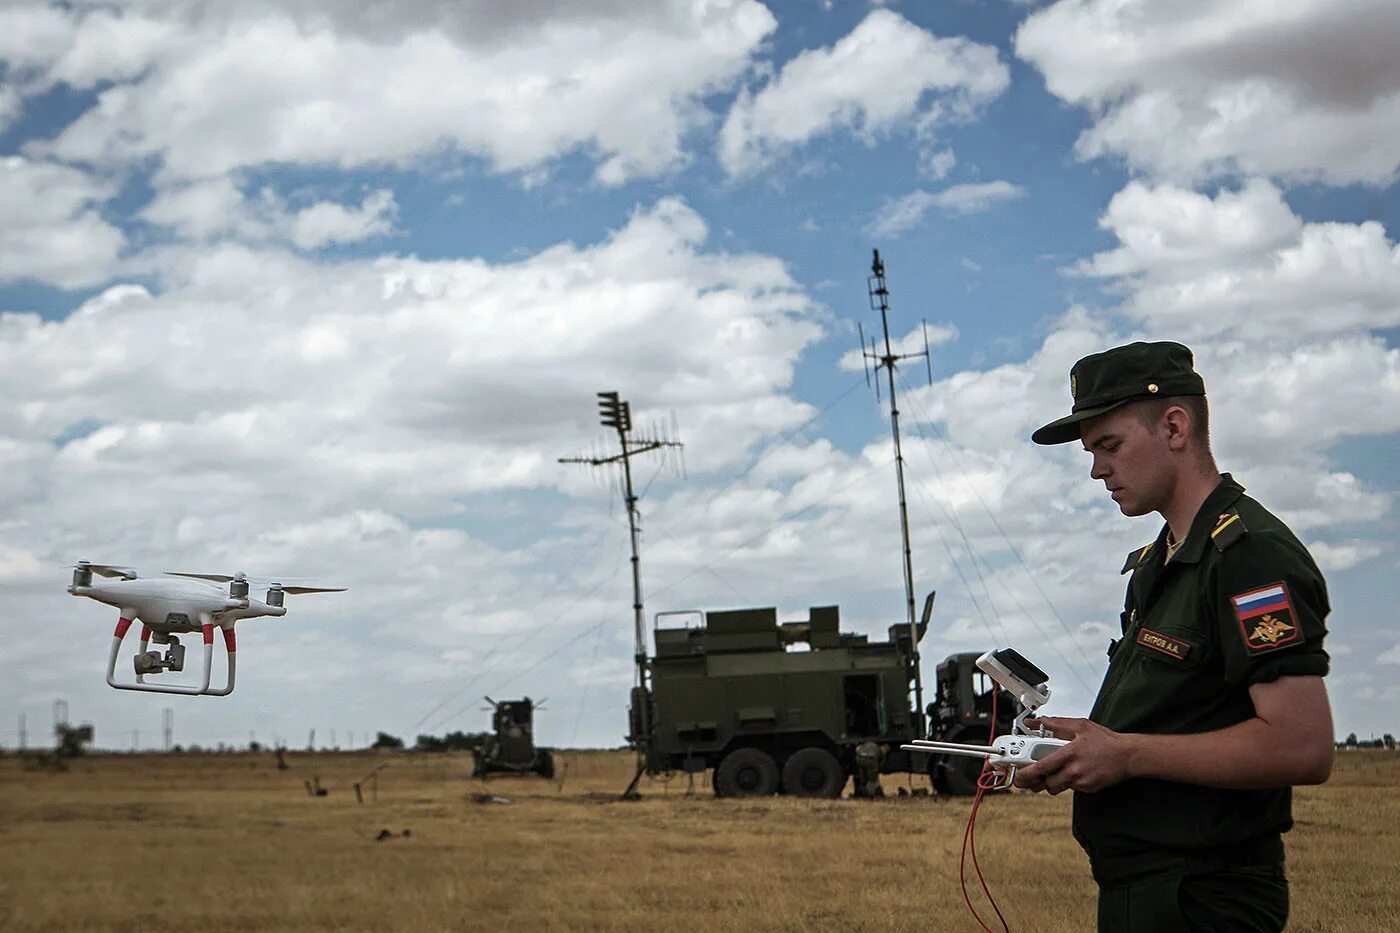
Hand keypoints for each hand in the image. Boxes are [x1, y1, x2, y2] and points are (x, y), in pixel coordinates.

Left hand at [1011, 717, 1135, 794]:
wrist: (1128, 756)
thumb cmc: (1106, 741)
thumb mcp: (1080, 726)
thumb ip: (1056, 724)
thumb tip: (1039, 722)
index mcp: (1069, 754)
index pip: (1042, 767)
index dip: (1027, 773)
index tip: (1017, 774)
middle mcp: (1074, 770)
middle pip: (1046, 782)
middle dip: (1033, 782)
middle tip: (1025, 779)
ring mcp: (1081, 781)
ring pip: (1056, 788)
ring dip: (1048, 782)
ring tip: (1046, 774)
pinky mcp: (1088, 788)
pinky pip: (1070, 788)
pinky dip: (1065, 782)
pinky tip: (1068, 772)